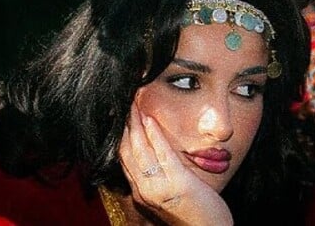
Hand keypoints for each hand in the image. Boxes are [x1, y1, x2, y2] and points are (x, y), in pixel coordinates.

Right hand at [119, 102, 233, 225]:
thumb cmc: (195, 212)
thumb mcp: (171, 193)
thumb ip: (161, 175)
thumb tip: (157, 152)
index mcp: (141, 192)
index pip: (124, 158)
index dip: (119, 134)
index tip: (119, 114)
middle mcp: (144, 191)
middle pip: (127, 151)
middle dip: (123, 125)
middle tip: (123, 101)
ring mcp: (159, 189)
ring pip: (139, 151)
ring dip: (134, 124)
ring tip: (133, 103)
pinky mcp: (178, 185)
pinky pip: (162, 156)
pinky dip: (154, 136)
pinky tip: (149, 120)